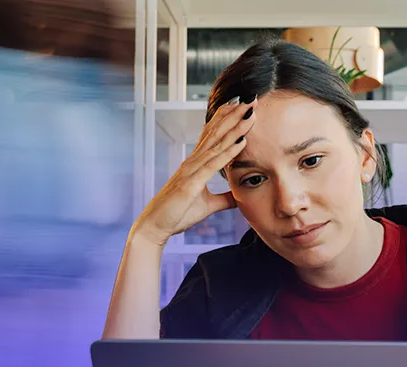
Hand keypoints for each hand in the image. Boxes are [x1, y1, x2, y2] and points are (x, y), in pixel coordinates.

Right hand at [133, 96, 256, 246]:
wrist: (155, 226)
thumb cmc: (177, 214)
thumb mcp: (208, 205)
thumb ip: (225, 198)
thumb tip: (240, 196)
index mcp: (195, 164)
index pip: (213, 136)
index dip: (226, 119)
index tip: (241, 106)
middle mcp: (192, 162)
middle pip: (216, 133)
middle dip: (234, 116)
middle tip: (251, 100)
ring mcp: (191, 170)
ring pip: (217, 144)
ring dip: (235, 128)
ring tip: (249, 114)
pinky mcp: (191, 183)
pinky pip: (213, 165)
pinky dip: (228, 153)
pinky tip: (241, 143)